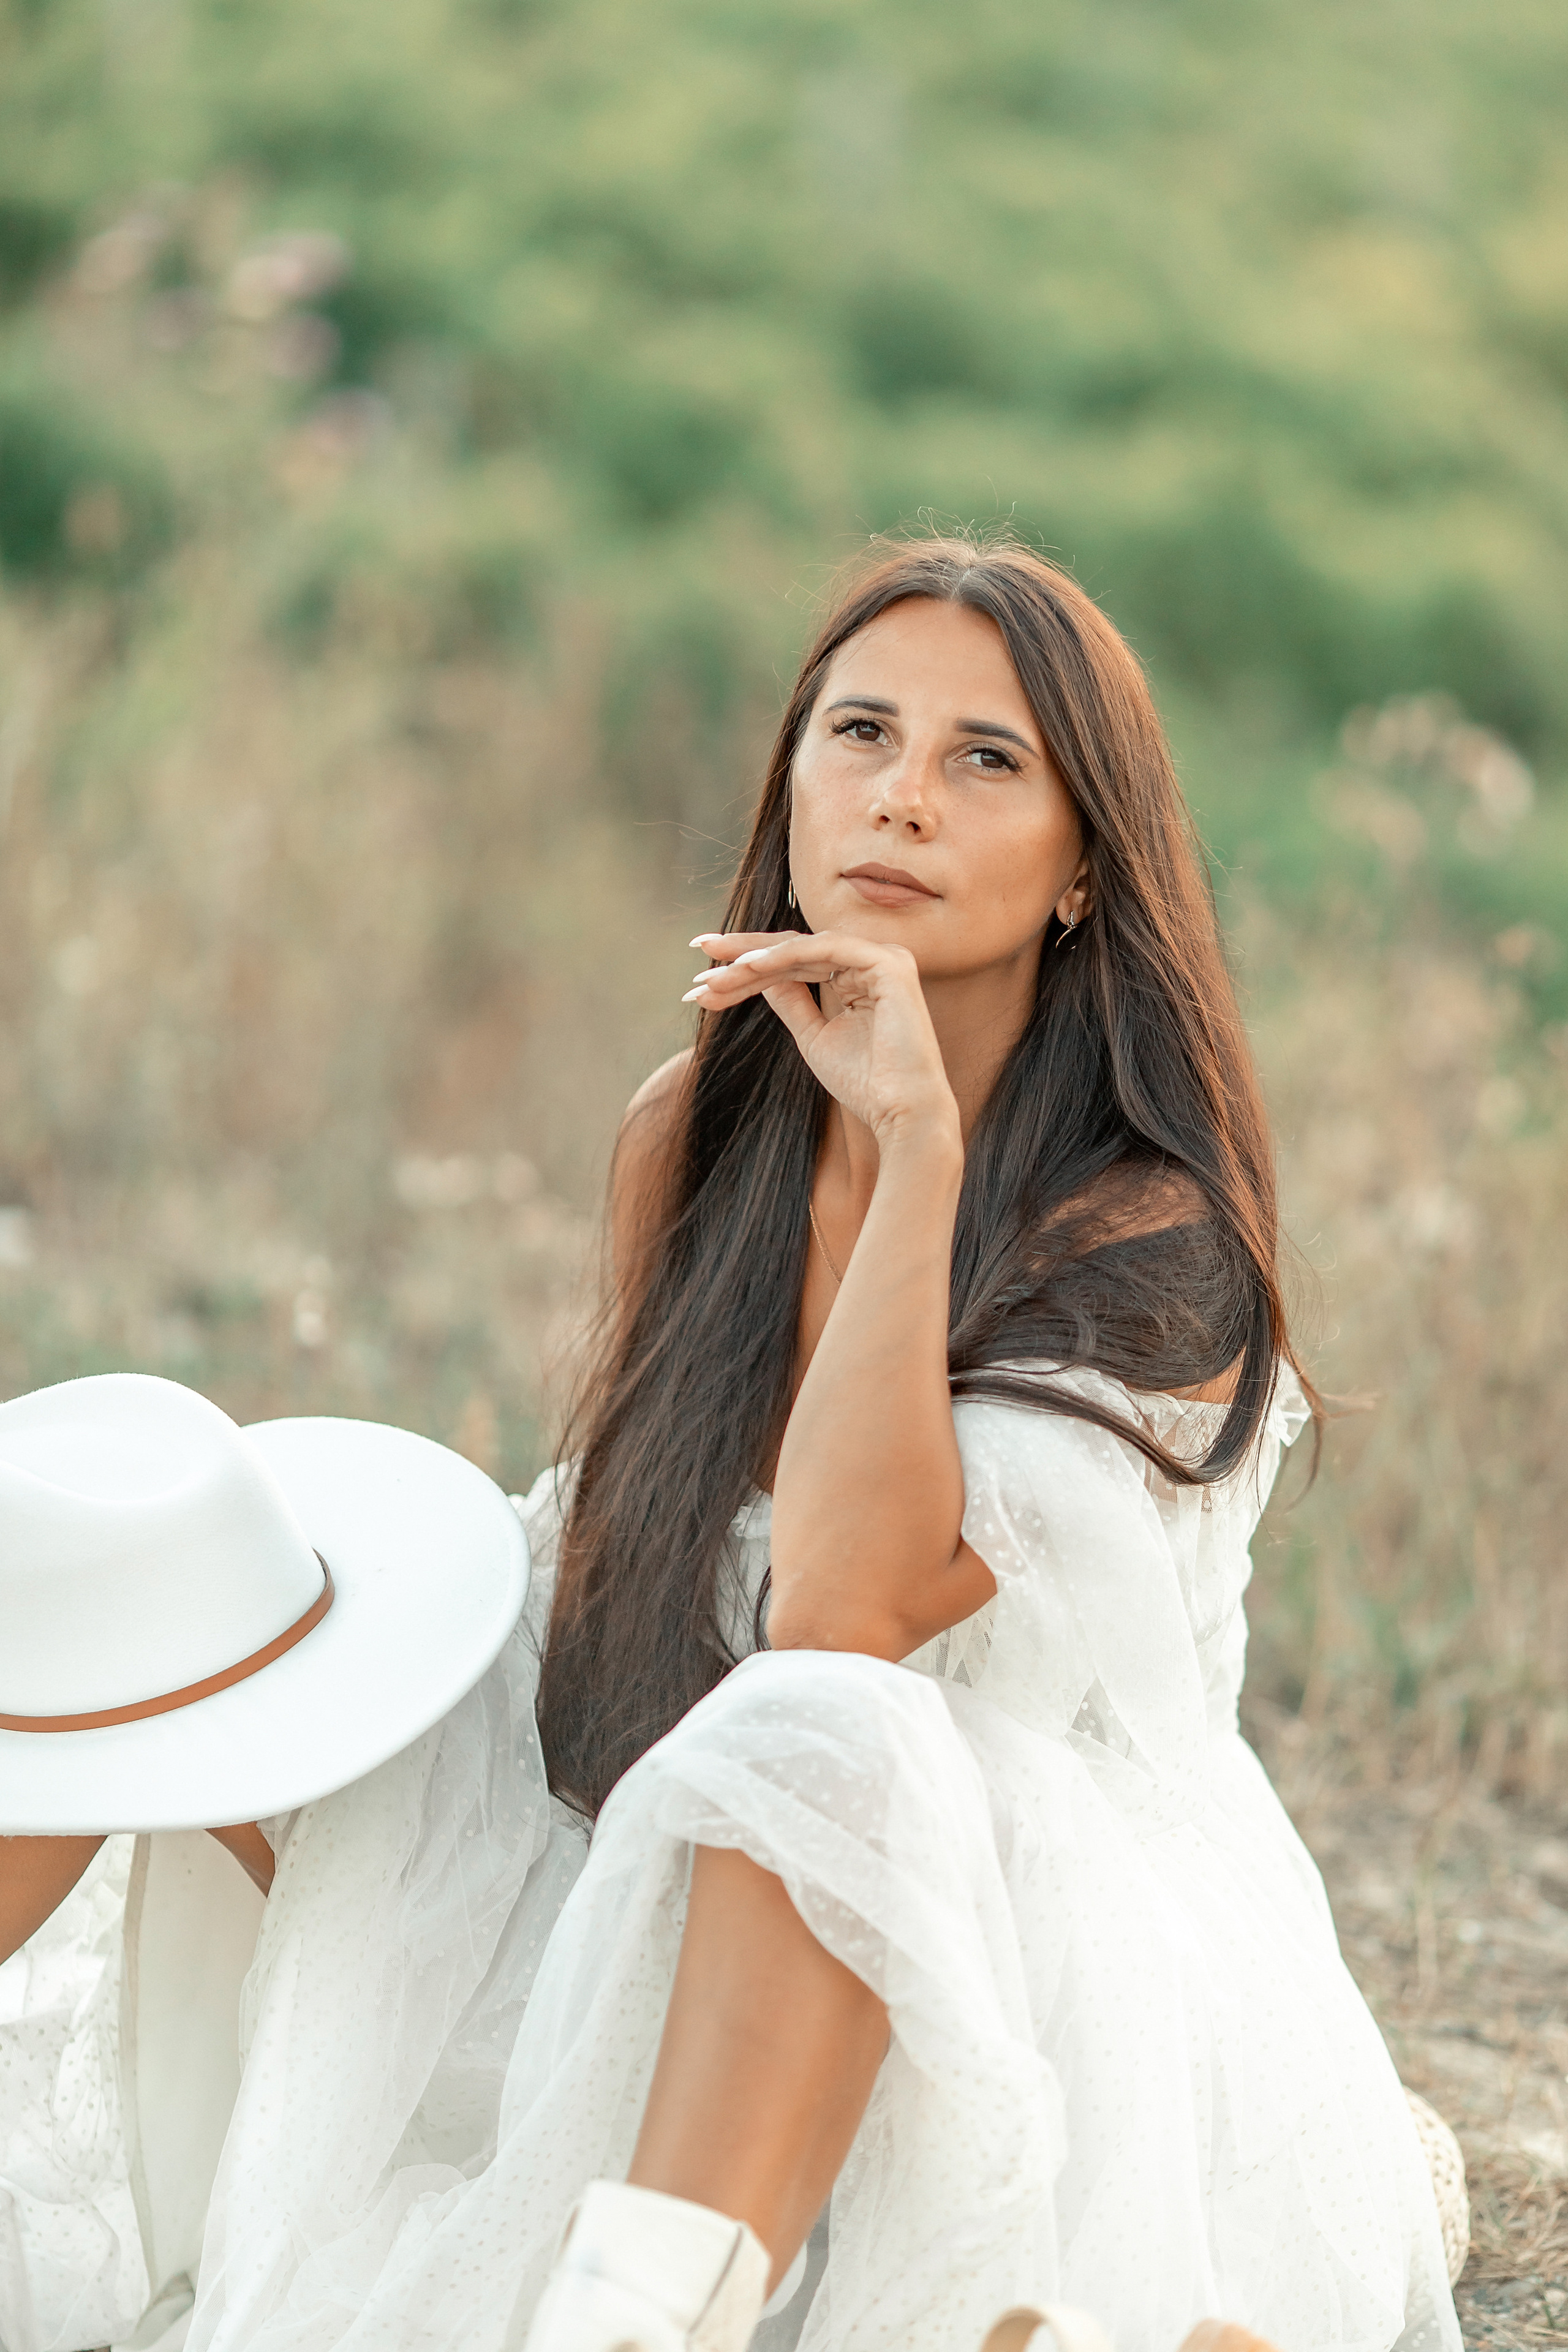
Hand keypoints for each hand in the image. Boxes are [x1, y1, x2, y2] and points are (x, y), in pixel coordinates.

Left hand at [686, 932, 959, 1149]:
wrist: (902, 1114)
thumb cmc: (865, 1083)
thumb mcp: (814, 1036)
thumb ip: (790, 1000)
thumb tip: (755, 972)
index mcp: (859, 976)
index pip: (794, 962)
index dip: (747, 967)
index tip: (703, 980)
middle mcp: (873, 960)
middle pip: (795, 948)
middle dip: (742, 954)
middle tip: (697, 955)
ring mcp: (884, 958)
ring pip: (803, 947)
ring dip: (753, 959)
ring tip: (712, 976)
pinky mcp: (889, 964)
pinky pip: (824, 950)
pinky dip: (783, 957)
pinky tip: (746, 969)